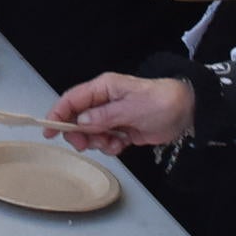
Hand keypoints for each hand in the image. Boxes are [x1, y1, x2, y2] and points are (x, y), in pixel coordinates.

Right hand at [49, 72, 193, 152]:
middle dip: (80, 134)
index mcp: (104, 88)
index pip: (72, 99)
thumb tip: (80, 121)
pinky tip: (121, 145)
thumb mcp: (130, 108)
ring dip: (98, 142)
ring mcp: (112, 116)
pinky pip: (105, 141)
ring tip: (113, 143)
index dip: (58, 113)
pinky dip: (110, 147)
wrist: (186, 111)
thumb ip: (103, 116)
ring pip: (90, 132)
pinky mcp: (121, 130)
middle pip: (77, 118)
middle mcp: (104, 101)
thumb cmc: (160, 102)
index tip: (49, 130)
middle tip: (87, 144)